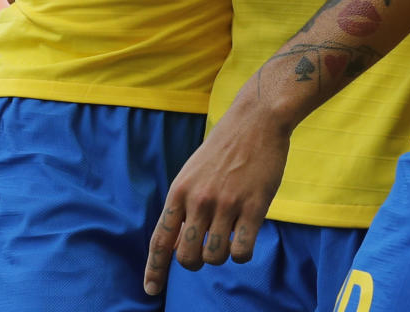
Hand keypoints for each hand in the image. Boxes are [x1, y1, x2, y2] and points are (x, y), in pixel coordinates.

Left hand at [144, 79, 291, 296]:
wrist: (258, 118)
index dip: (154, 269)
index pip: (160, 240)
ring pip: (214, 258)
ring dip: (220, 256)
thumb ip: (184, 206)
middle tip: (206, 249)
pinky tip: (246, 238)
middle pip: (187, 258)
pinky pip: (241, 252)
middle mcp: (200, 199)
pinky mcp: (254, 206)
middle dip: (195, 262)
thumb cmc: (225, 147)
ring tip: (229, 237)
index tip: (152, 290)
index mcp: (180, 190)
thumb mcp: (193, 172)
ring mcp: (227, 203)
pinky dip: (242, 254)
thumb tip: (175, 246)